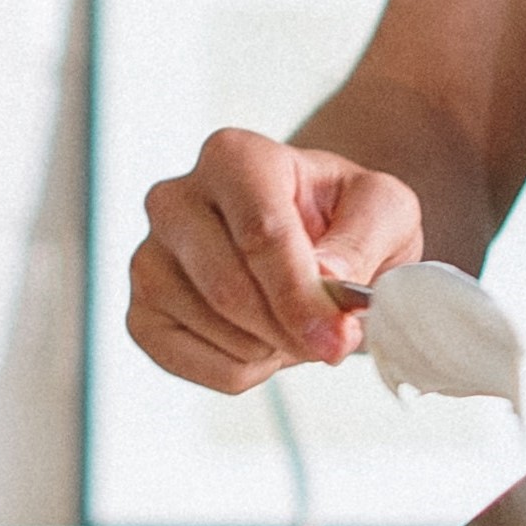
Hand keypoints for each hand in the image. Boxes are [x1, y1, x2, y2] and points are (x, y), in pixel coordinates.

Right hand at [127, 126, 425, 394]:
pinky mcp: (140, 312)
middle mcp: (176, 199)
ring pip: (214, 330)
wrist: (311, 238)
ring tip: (296, 321)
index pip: (260, 234)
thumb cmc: (344, 217)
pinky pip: (188, 362)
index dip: (301, 296)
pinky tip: (262, 341)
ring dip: (273, 347)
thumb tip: (327, 279)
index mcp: (234, 157)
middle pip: (229, 289)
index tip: (339, 339)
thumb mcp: (385, 211)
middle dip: (291, 329)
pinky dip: (241, 369)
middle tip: (333, 339)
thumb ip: (364, 238)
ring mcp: (148, 257)